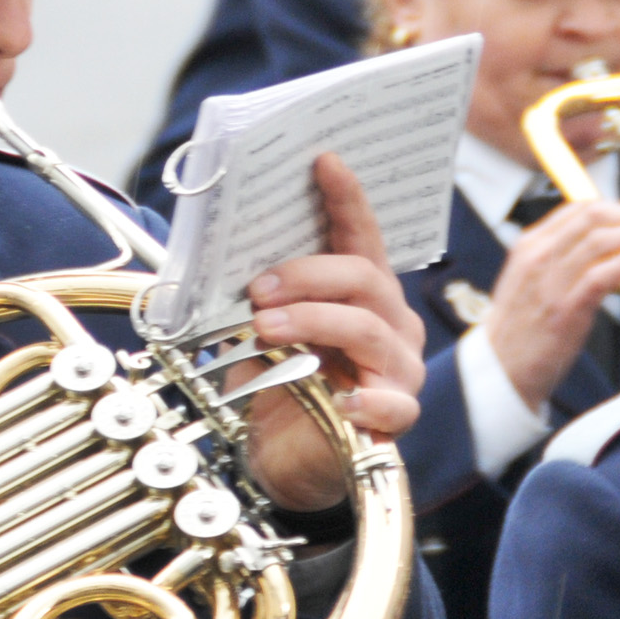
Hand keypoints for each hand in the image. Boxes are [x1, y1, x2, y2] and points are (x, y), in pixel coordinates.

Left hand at [242, 154, 426, 509]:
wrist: (281, 457)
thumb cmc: (277, 386)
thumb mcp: (259, 328)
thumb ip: (257, 293)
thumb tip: (222, 246)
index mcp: (360, 293)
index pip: (359, 236)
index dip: (345, 198)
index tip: (324, 161)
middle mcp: (388, 322)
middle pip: (363, 278)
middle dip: (306, 274)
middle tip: (258, 288)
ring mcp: (397, 367)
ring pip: (368, 328)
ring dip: (313, 321)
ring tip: (266, 328)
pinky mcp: (395, 415)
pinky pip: (393, 403)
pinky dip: (368, 399)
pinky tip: (341, 398)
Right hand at [478, 200, 619, 413]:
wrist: (501, 370)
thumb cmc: (523, 329)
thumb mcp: (535, 281)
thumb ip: (563, 259)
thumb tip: (609, 247)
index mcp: (530, 246)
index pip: (579, 210)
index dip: (619, 207)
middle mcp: (538, 257)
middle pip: (594, 219)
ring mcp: (550, 282)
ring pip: (600, 241)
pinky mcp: (565, 309)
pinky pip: (601, 274)